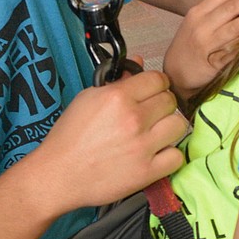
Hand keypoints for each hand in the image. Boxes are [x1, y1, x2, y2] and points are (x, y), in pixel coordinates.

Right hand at [33, 69, 185, 209]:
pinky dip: (170, 154)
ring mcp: (142, 146)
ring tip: (157, 133)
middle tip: (152, 113)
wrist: (59, 174)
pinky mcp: (146, 172)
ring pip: (179, 125)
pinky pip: (176, 157)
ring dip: (170, 127)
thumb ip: (117, 81)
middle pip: (170, 101)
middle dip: (163, 104)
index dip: (157, 84)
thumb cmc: (69, 137)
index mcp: (118, 97)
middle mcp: (133, 119)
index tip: (154, 91)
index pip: (158, 79)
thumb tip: (139, 64)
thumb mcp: (87, 99)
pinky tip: (157, 153)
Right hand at [165, 0, 238, 102]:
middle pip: (232, 8)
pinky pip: (236, 50)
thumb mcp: (197, 23)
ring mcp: (207, 45)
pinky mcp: (214, 63)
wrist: (175, 72)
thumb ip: (216, 11)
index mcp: (198, 12)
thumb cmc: (190, 44)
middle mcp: (201, 26)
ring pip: (236, 27)